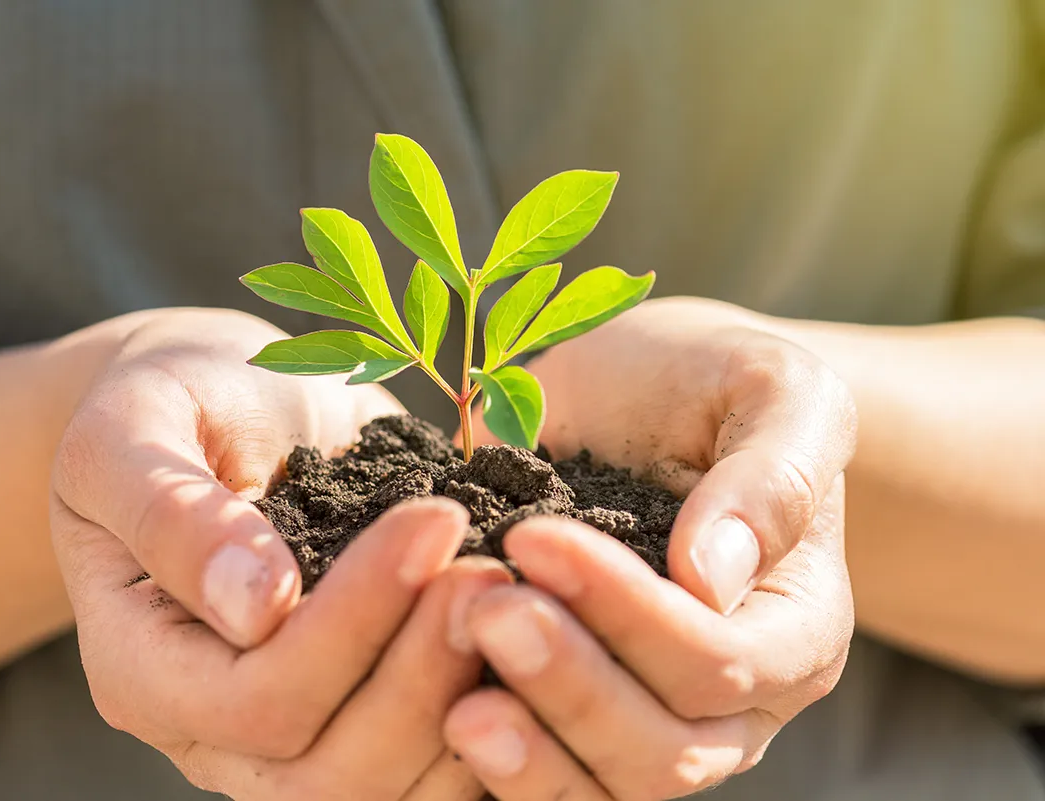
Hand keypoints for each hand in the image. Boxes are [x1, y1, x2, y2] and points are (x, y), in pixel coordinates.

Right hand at [50, 309, 500, 799]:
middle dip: (424, 674)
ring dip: (469, 706)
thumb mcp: (135, 429)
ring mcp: (287, 733)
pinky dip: (491, 720)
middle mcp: (211, 726)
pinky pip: (428, 767)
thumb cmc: (174, 402)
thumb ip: (172, 513)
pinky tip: (532, 643)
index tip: (433, 520)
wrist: (225, 409)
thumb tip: (259, 607)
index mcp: (140, 664)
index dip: (353, 623)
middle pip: (329, 772)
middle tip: (493, 574)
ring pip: (387, 790)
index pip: (255, 698)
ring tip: (521, 601)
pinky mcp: (354, 712)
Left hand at [447, 297, 856, 798]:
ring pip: (604, 788)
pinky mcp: (579, 721)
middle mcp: (737, 700)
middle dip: (571, 689)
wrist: (641, 394)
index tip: (536, 538)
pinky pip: (547, 779)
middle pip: (664, 751)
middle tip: (482, 611)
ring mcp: (655, 720)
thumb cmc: (713, 383)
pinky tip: (443, 716)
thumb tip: (713, 578)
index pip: (720, 661)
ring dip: (528, 753)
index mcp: (795, 627)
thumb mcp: (772, 388)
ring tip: (455, 702)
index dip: (628, 613)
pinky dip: (498, 767)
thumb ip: (772, 474)